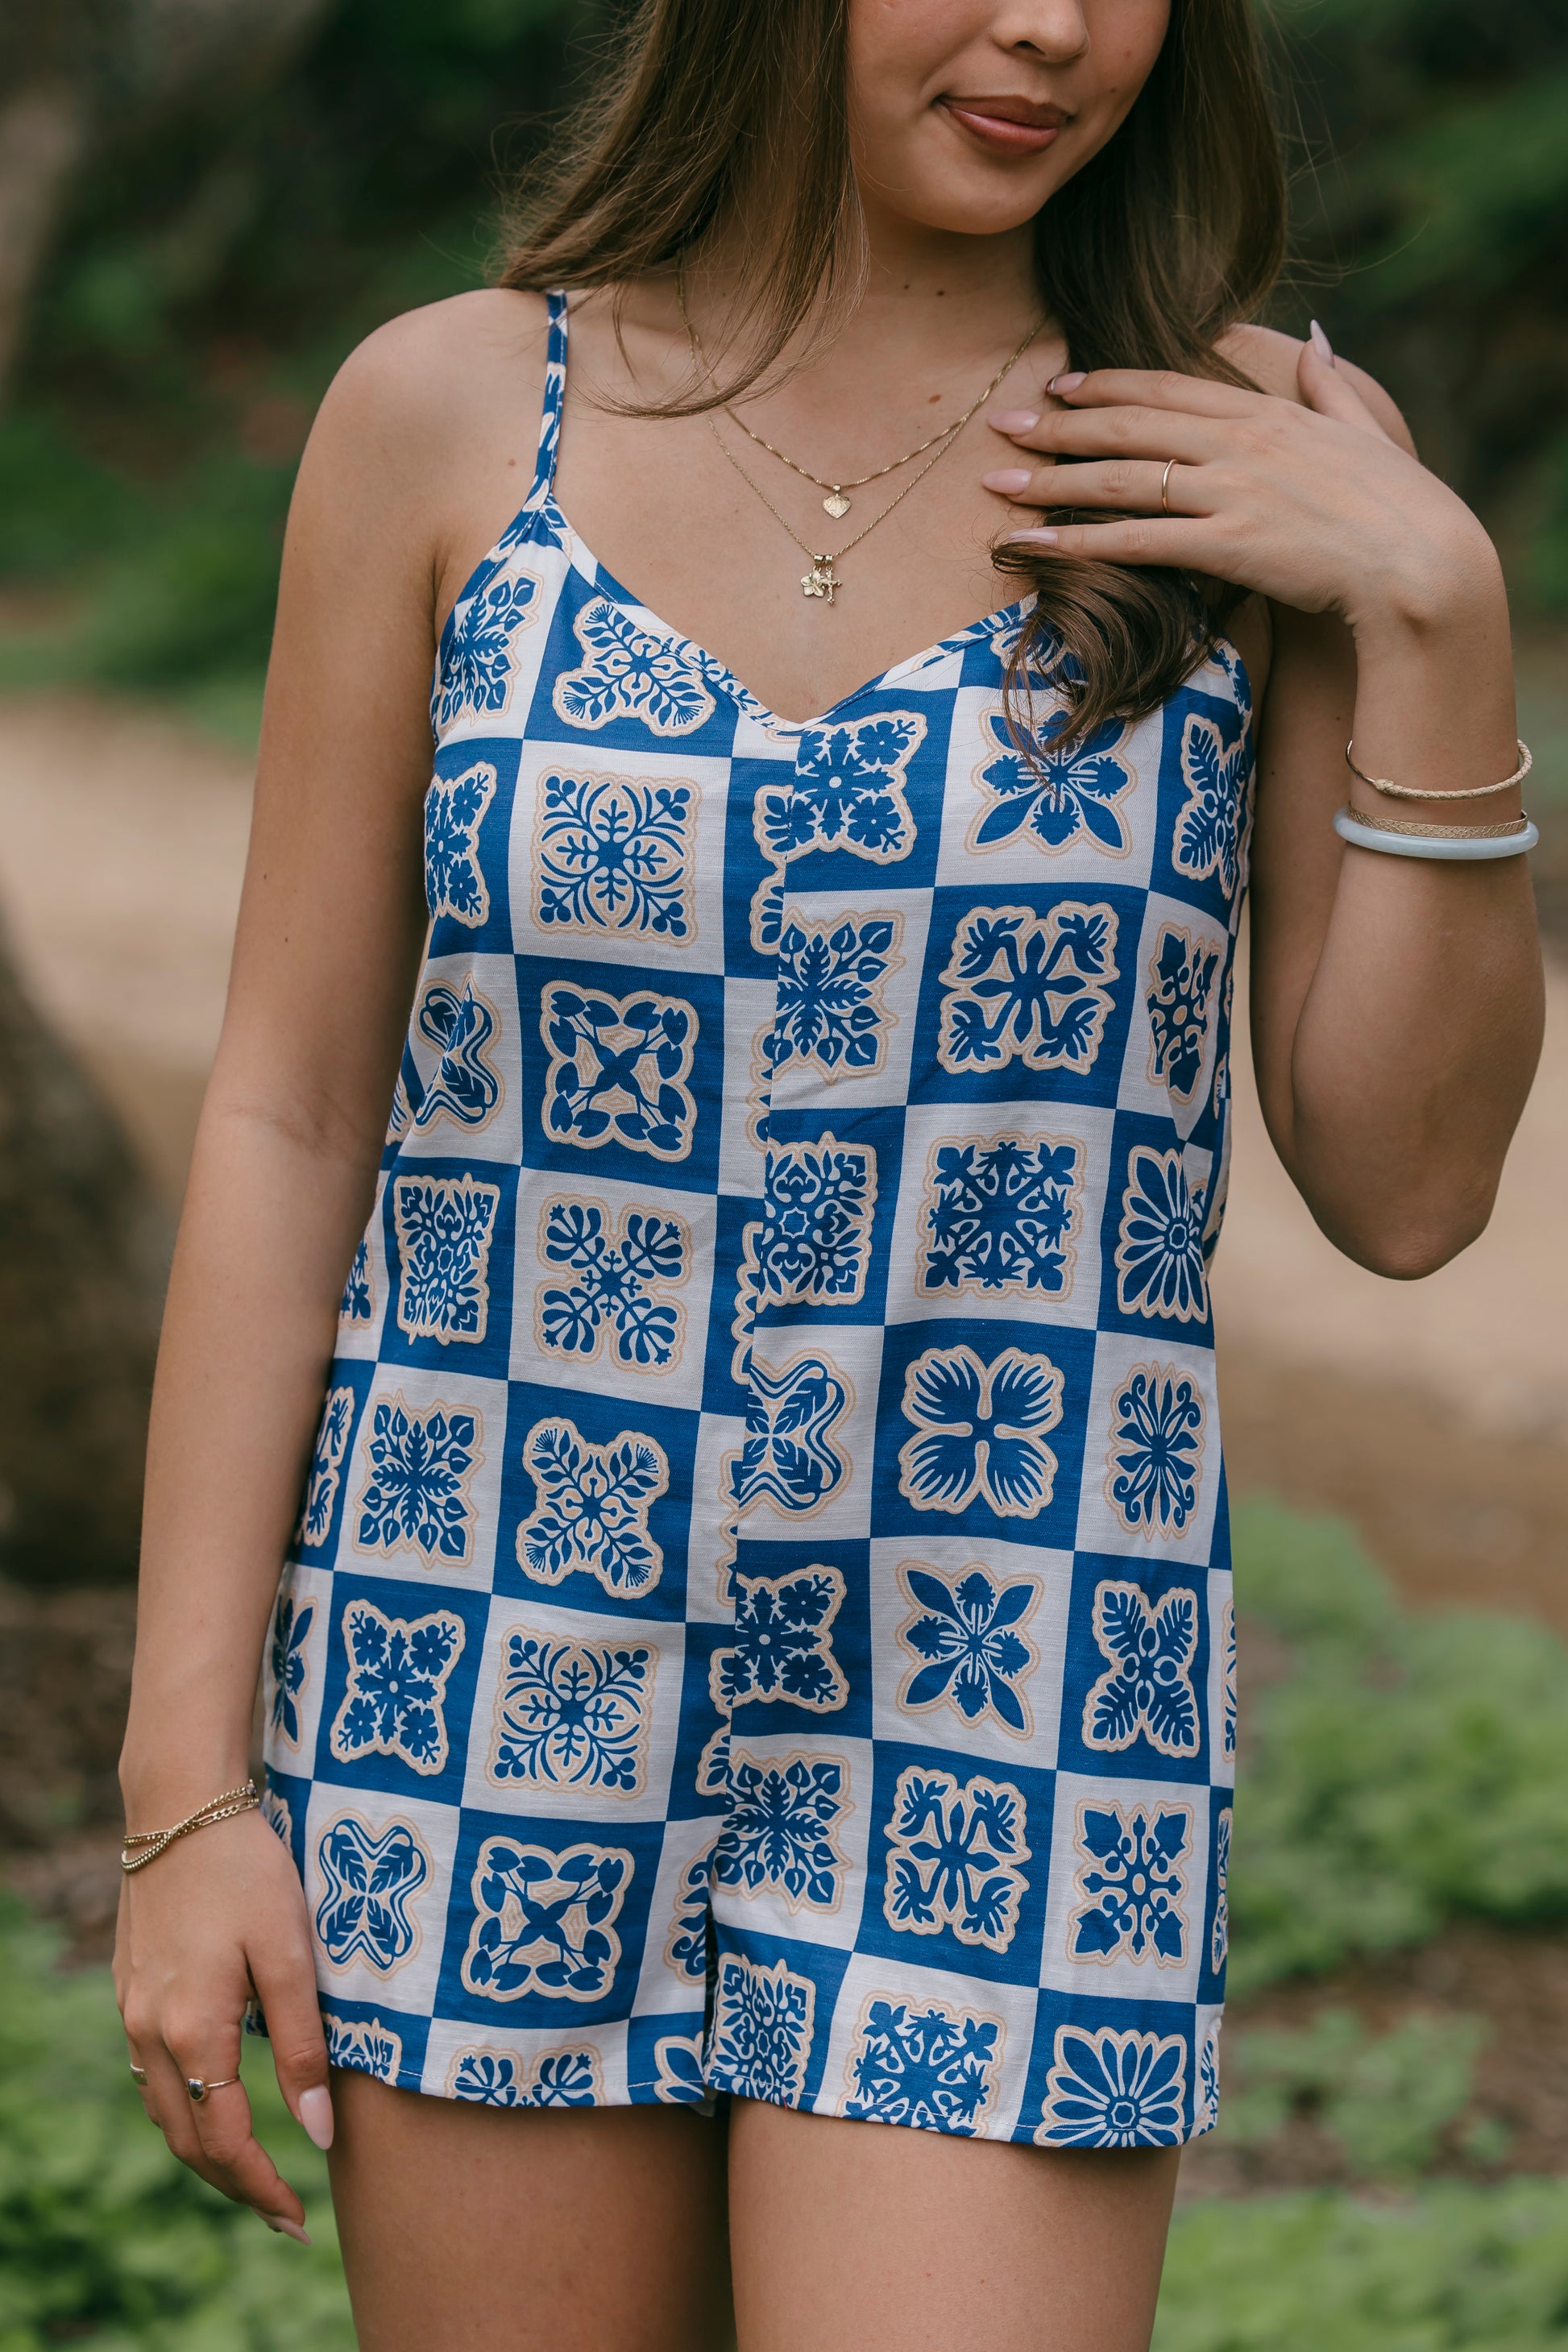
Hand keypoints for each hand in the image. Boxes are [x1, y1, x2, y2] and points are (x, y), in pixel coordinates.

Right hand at [113, 1807, 330, 2242]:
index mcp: (194, 2031)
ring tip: (254, 2170)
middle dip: (234, 2185)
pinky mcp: (130, 1988)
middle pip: (186, 2141)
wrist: (180, 1807)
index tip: (299, 2219)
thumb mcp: (291, 1953)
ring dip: (204, 2150)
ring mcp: (132, 2011)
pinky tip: (216, 2101)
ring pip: (163, 2110)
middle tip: (282, 2213)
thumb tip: (319, 2132)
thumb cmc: (247, 1871)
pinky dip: (184, 2106)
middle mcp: (150, 2033)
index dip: (262, 2188)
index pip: (225, 2142)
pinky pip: (151, 2073)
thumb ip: (303, 2046)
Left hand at [980, 337, 1501, 637]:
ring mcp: (1231, 491)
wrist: (1419, 559)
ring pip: (1120, 479)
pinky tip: (1031, 546)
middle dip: (1058, 426)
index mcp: (1265, 411)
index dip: (1106, 384)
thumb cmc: (1397, 502)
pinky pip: (1135, 541)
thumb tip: (1317, 338)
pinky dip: (1076, 543)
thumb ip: (1330, 382)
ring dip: (1051, 482)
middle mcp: (1239, 442)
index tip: (1059, 385)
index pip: (1167, 387)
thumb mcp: (1363, 427)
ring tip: (996, 486)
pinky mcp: (1228, 544)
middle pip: (1128, 426)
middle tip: (1002, 427)